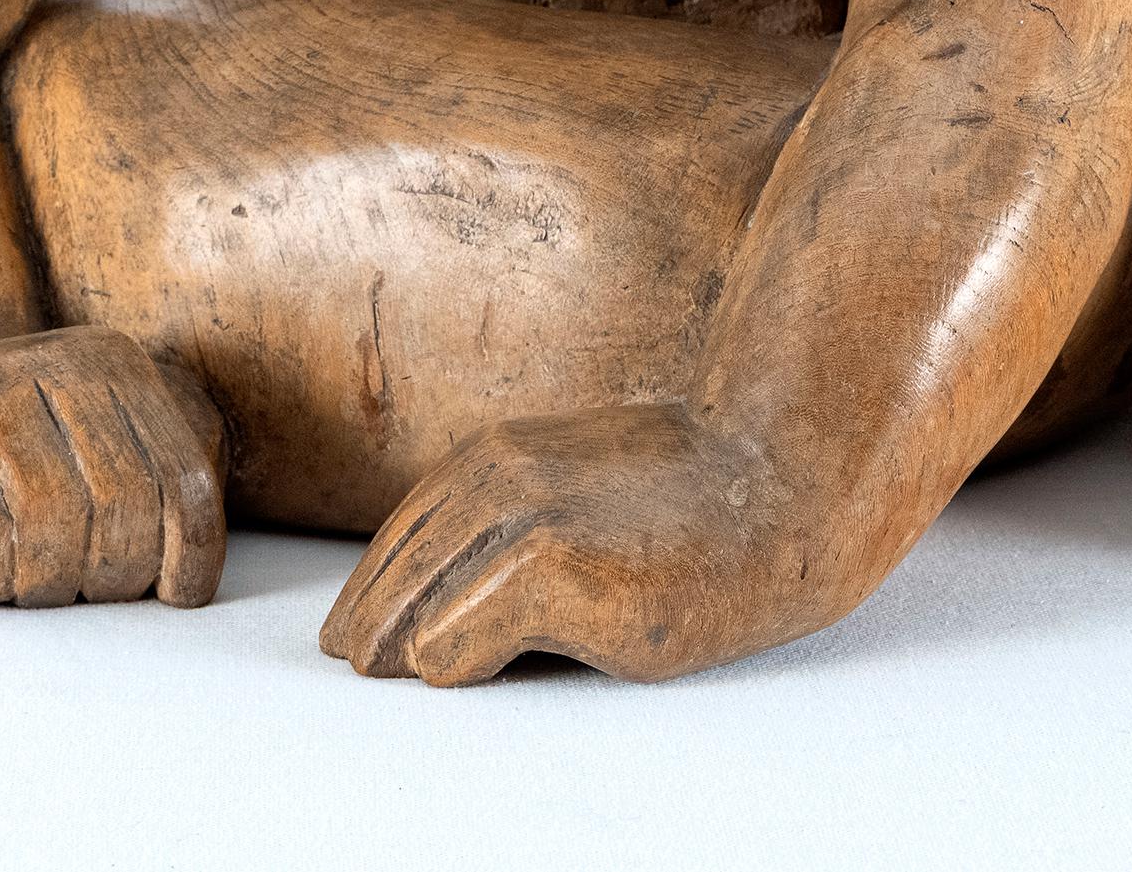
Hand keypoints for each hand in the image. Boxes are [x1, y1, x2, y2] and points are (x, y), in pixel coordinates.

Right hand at [0, 326, 226, 607]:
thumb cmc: (21, 435)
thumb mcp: (112, 427)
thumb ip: (170, 466)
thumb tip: (190, 567)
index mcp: (107, 362)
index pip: (179, 474)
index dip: (192, 549)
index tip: (181, 595)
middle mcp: (37, 365)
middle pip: (116, 510)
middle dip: (109, 574)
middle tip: (80, 586)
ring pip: (43, 535)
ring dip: (36, 585)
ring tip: (15, 574)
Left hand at [320, 403, 846, 684]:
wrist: (784, 480)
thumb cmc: (696, 493)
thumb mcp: (585, 480)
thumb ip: (518, 515)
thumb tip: (454, 592)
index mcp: (498, 456)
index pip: (405, 532)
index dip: (376, 582)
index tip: (353, 626)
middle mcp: (497, 480)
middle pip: (394, 572)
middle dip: (366, 619)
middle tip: (346, 660)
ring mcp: (523, 525)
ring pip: (412, 609)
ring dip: (397, 645)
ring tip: (378, 675)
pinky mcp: (553, 576)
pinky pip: (457, 643)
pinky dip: (447, 663)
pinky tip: (446, 675)